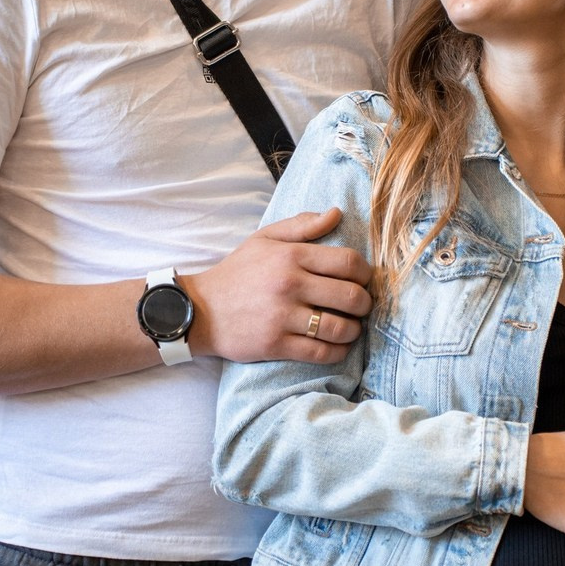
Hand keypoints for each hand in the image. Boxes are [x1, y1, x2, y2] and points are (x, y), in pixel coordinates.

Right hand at [185, 208, 372, 363]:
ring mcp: (283, 317)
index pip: (348, 262)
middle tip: (362, 306)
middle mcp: (290, 285)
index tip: (363, 279)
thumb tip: (337, 213)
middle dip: (365, 304)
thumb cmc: (237, 272)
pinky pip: (321, 352)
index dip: (366, 273)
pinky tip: (338, 346)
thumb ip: (302, 225)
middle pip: (351, 297)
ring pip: (340, 328)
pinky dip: (338, 351)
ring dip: (354, 330)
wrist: (199, 309)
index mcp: (291, 256)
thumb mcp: (264, 239)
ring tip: (352, 327)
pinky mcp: (276, 345)